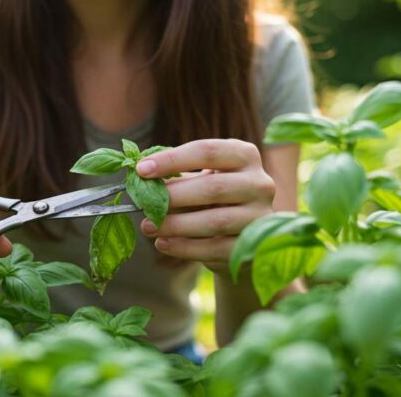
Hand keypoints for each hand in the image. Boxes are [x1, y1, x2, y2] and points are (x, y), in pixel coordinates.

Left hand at [134, 138, 275, 274]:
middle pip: (213, 187)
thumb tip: (140, 177)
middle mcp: (259, 183)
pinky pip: (216, 248)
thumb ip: (177, 175)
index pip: (207, 151)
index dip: (172, 160)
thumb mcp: (201, 177)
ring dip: (176, 225)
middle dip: (173, 196)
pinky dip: (185, 248)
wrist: (242, 231)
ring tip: (148, 226)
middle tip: (143, 205)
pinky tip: (163, 244)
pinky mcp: (253, 245)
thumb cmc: (215, 196)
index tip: (141, 170)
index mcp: (244, 156)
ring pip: (215, 221)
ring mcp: (259, 216)